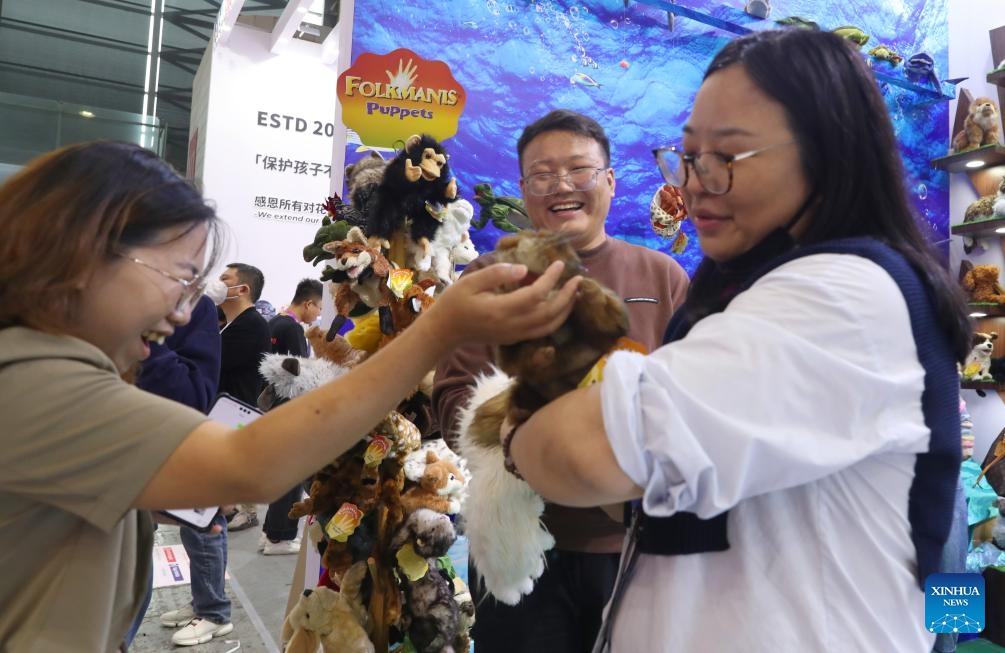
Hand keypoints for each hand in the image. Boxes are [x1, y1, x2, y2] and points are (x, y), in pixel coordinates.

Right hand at [426, 261, 579, 346]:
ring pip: (549, 326)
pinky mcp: (514, 338)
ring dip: (566, 310)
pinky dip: (555, 320)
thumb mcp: (470, 282)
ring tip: (575, 294)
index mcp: (501, 309)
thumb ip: (497, 274)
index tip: (559, 264)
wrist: (445, 331)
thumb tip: (524, 269)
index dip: (551, 279)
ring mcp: (514, 335)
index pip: (535, 295)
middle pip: (549, 313)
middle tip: (578, 279)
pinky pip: (541, 332)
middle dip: (567, 296)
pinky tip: (560, 307)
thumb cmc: (455, 302)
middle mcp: (512, 325)